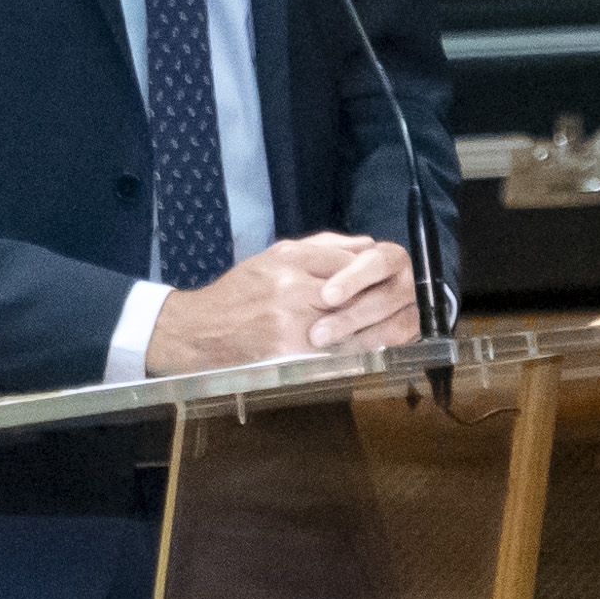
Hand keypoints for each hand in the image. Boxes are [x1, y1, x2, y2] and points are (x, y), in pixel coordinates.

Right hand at [146, 234, 420, 374]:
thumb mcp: (274, 257)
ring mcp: (291, 323)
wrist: (198, 332)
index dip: (373, 273)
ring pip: (351, 326)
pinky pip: (334, 354)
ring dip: (376, 331)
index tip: (387, 282)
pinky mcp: (288, 353)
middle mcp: (292, 287)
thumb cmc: (238, 294)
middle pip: (355, 293)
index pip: (350, 261)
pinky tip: (369, 353)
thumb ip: (322, 247)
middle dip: (380, 302)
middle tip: (401, 309)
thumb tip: (367, 244)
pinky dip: (355, 353)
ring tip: (392, 332)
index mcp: (290, 258)